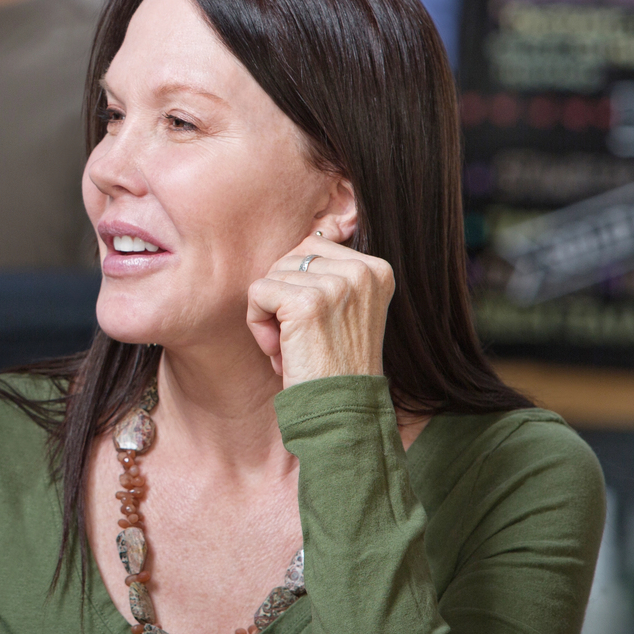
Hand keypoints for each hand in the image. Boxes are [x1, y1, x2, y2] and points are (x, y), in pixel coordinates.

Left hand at [245, 232, 393, 385]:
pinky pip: (257, 293)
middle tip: (302, 339)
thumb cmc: (334, 364)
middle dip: (282, 297)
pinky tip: (282, 352)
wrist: (341, 410)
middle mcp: (362, 271)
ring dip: (270, 315)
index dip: (300, 285)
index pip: (313, 245)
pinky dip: (258, 325)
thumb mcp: (346, 308)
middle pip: (289, 256)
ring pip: (271, 276)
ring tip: (295, 347)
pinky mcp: (306, 302)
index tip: (318, 324)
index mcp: (377, 268)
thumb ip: (334, 267)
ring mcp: (336, 285)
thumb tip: (329, 222)